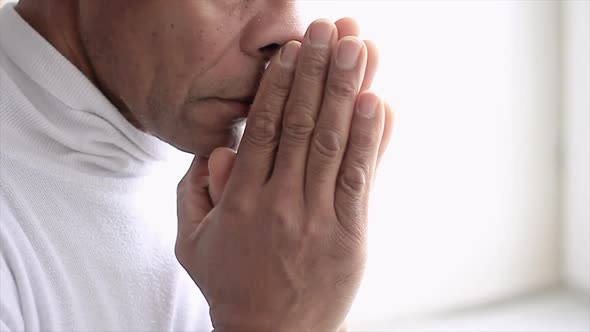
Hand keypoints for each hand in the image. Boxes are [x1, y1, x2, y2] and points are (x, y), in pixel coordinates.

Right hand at [176, 18, 393, 331]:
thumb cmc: (232, 285)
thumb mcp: (194, 243)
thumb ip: (196, 193)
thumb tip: (218, 150)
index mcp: (241, 201)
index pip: (264, 129)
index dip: (280, 86)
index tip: (293, 52)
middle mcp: (280, 203)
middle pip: (302, 125)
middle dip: (317, 72)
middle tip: (330, 30)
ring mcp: (319, 219)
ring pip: (333, 143)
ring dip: (347, 91)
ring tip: (358, 48)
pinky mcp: (350, 235)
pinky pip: (361, 179)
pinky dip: (370, 138)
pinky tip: (378, 102)